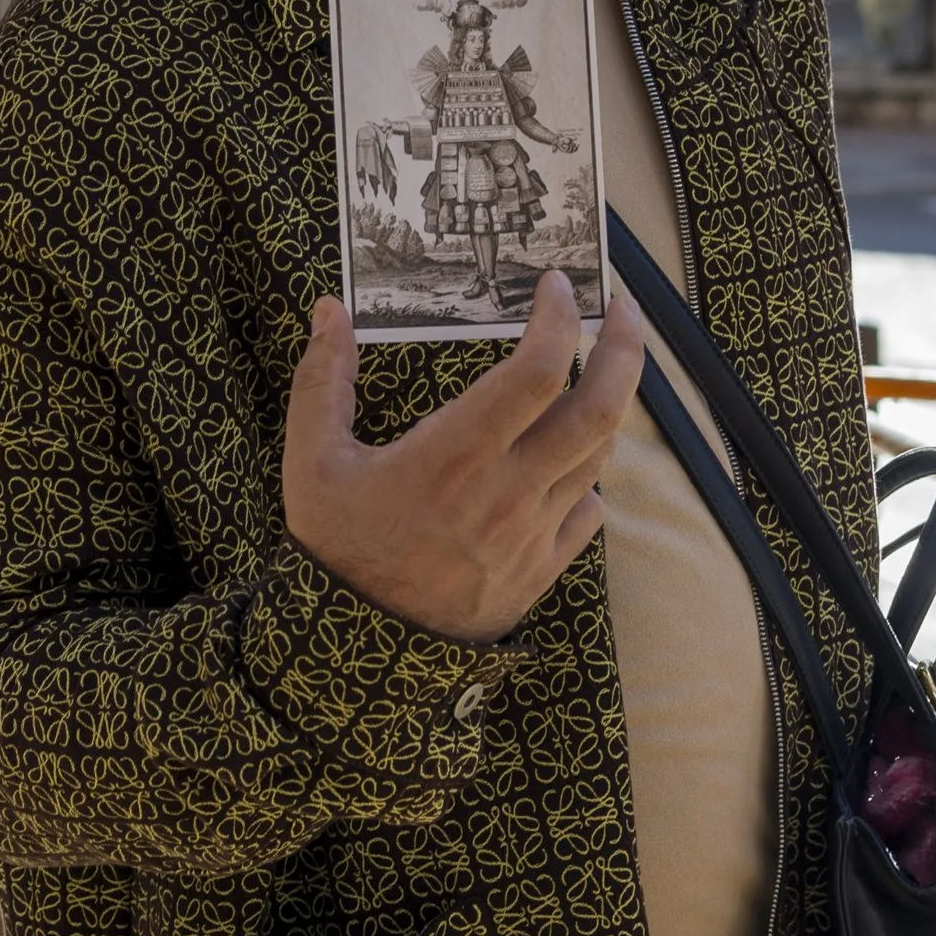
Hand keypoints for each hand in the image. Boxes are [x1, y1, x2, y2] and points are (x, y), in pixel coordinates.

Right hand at [283, 272, 644, 642]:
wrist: (360, 650)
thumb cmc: (337, 549)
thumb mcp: (311, 461)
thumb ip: (322, 380)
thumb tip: (329, 309)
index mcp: (455, 455)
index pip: (537, 370)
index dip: (557, 317)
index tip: (555, 285)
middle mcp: (508, 491)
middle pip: (600, 407)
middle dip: (624, 347)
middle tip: (621, 309)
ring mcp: (533, 533)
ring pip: (598, 454)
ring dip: (607, 404)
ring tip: (594, 371)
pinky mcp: (541, 568)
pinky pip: (587, 511)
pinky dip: (587, 474)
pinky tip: (564, 458)